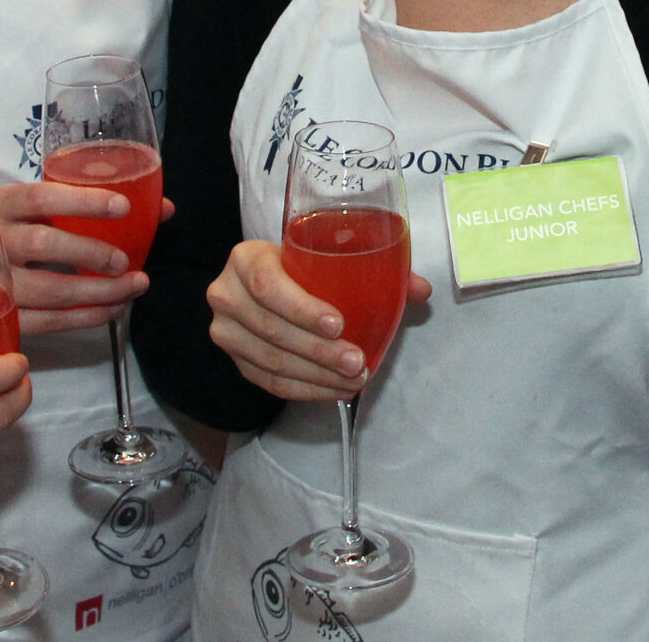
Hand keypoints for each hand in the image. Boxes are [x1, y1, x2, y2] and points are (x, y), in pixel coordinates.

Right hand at [0, 180, 174, 336]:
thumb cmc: (9, 230)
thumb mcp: (35, 207)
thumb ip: (91, 203)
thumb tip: (163, 209)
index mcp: (3, 204)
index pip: (43, 196)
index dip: (84, 201)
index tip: (123, 206)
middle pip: (44, 244)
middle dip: (91, 252)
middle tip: (126, 261)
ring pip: (49, 290)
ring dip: (97, 292)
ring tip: (133, 287)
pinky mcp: (1, 317)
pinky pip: (48, 322)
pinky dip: (85, 318)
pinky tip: (113, 310)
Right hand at [204, 239, 432, 401]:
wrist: (258, 282)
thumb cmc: (299, 266)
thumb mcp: (325, 257)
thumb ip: (375, 269)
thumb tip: (421, 290)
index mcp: (246, 258)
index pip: (268, 284)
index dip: (302, 308)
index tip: (339, 324)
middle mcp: (227, 293)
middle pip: (272, 329)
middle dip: (319, 351)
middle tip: (357, 362)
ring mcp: (226, 331)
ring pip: (271, 361)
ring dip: (316, 376)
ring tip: (353, 379)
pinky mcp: (235, 361)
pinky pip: (269, 382)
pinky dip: (304, 390)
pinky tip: (333, 391)